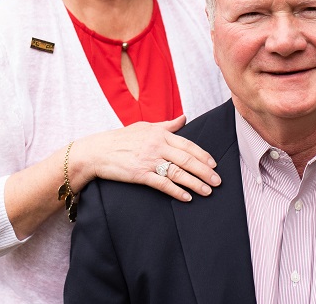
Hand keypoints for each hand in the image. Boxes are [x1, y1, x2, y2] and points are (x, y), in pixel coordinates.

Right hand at [75, 115, 221, 201]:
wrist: (97, 151)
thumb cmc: (120, 139)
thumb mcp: (144, 127)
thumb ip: (166, 125)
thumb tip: (184, 118)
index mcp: (159, 134)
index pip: (187, 144)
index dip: (202, 155)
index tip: (214, 164)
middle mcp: (156, 146)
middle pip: (187, 159)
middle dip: (205, 171)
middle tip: (218, 181)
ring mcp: (149, 160)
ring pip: (178, 173)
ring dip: (195, 183)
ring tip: (207, 191)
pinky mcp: (140, 174)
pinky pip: (163, 184)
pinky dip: (177, 191)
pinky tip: (187, 197)